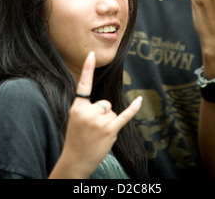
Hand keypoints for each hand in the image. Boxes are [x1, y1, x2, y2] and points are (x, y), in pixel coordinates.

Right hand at [58, 51, 141, 178]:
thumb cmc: (76, 138)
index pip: (83, 84)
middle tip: (91, 129)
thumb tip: (106, 105)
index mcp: (77, 107)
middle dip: (102, 114)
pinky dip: (134, 108)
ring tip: (97, 134)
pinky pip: (125, 116)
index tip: (92, 54)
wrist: (76, 161)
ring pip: (112, 111)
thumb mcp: (75, 119)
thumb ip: (87, 107)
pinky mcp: (110, 130)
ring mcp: (100, 122)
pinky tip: (140, 100)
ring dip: (108, 122)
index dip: (87, 68)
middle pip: (105, 103)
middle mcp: (88, 112)